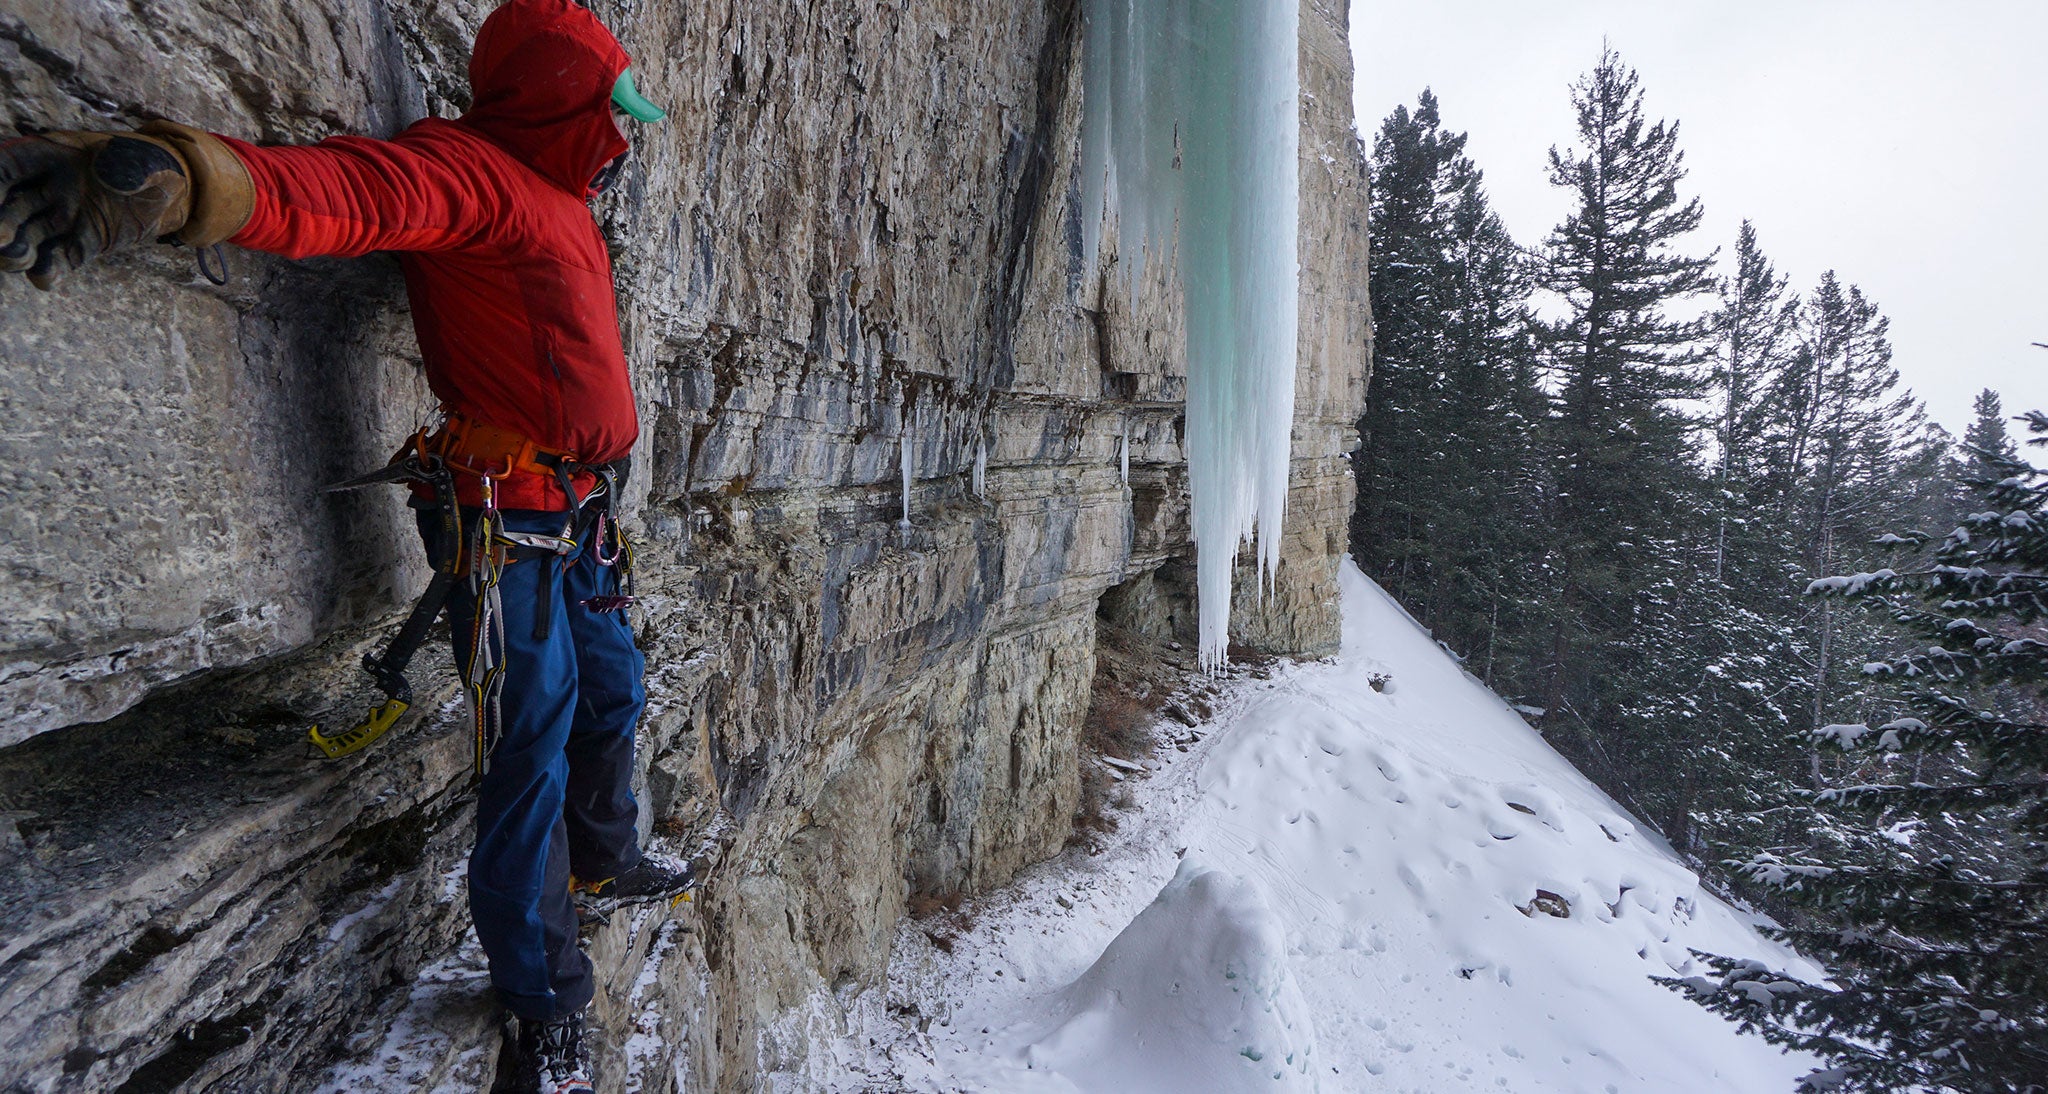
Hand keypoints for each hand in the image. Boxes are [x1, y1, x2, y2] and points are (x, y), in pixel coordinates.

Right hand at [0, 132, 189, 289]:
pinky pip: (56, 260)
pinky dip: (48, 271)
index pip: (9, 165)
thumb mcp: (144, 158)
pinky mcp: (77, 246)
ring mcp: (59, 219)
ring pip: (25, 237)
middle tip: (1, 238)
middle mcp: (46, 189)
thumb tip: (109, 178)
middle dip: (1, 222)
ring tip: (20, 259)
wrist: (166, 192)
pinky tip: (46, 279)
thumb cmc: (148, 164)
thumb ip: (129, 165)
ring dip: (16, 251)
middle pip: (9, 205)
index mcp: (51, 157)